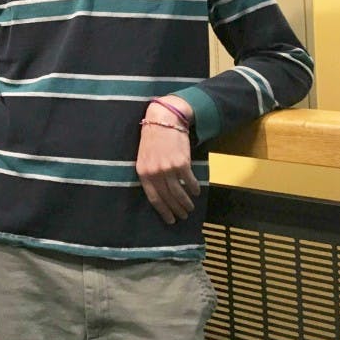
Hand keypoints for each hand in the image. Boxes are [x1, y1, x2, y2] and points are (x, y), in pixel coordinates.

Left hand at [136, 97, 198, 224]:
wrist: (164, 120)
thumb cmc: (153, 138)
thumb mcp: (144, 157)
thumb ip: (149, 173)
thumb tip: (159, 192)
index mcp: (143, 172)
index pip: (153, 198)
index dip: (163, 211)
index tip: (170, 220)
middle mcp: (154, 172)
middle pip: (167, 198)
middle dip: (176, 209)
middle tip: (183, 216)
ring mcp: (168, 168)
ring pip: (179, 193)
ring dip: (186, 203)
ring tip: (190, 208)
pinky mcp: (181, 163)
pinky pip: (190, 181)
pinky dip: (194, 188)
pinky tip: (196, 192)